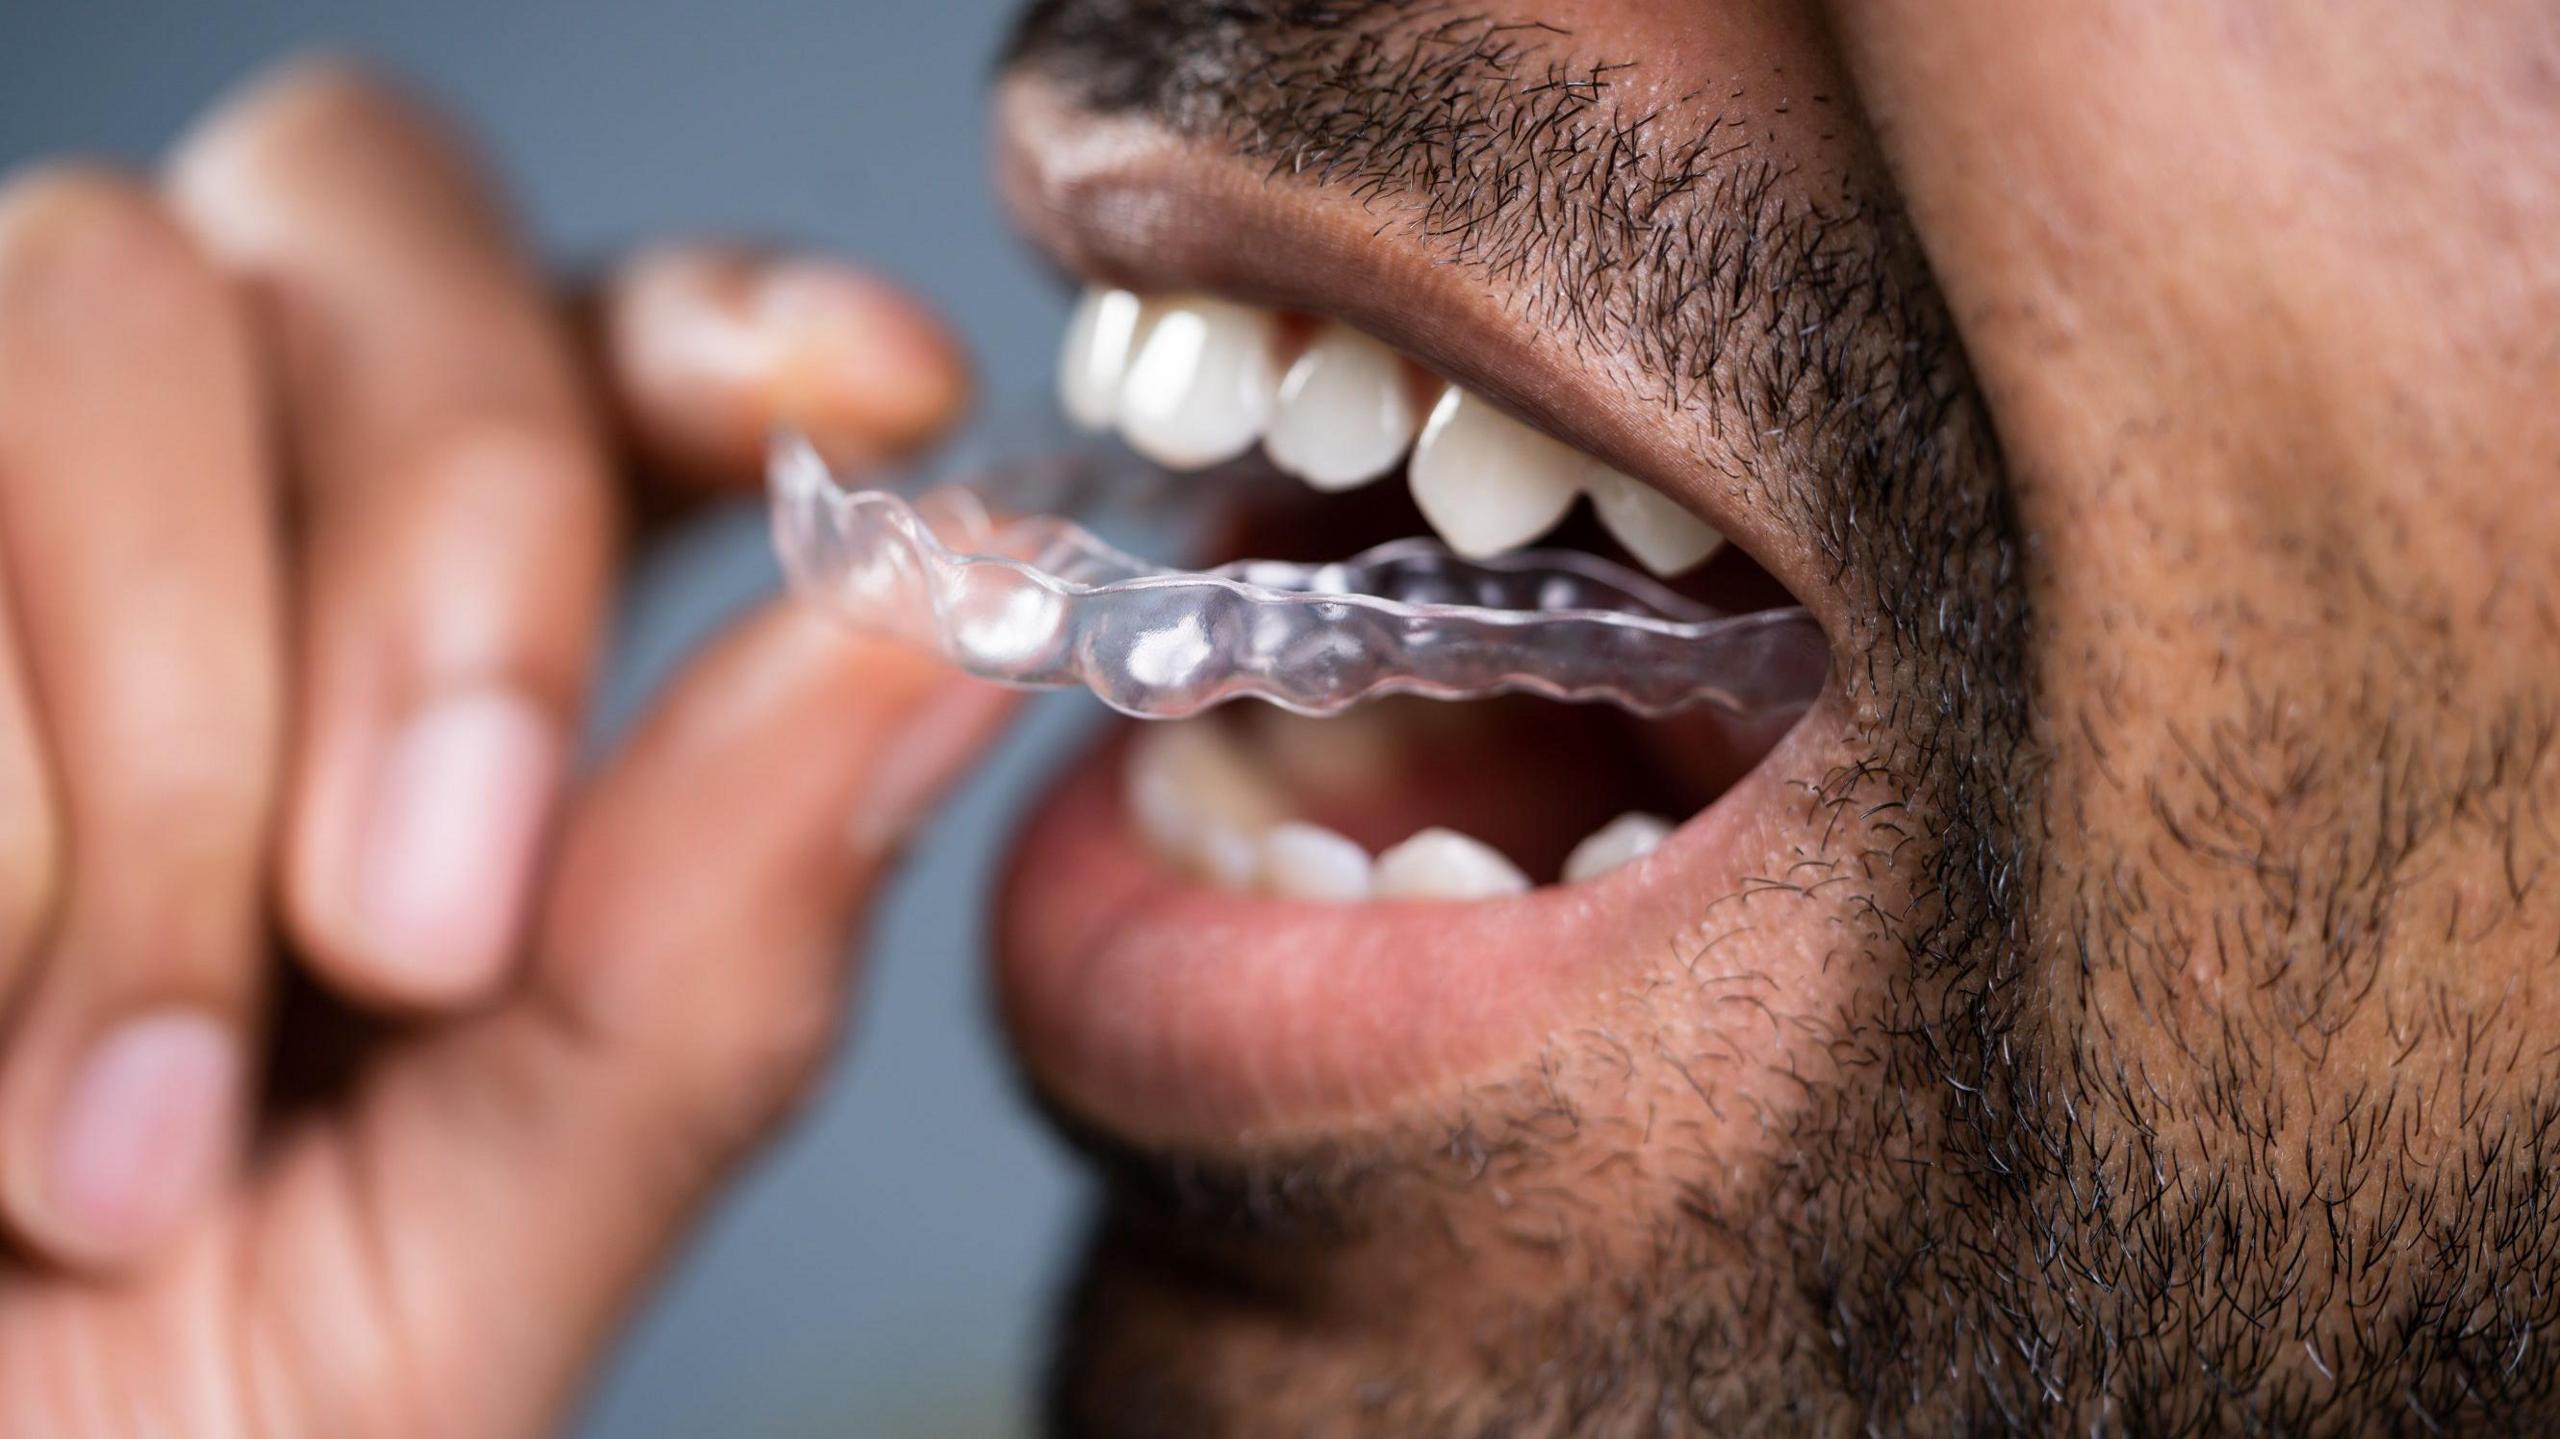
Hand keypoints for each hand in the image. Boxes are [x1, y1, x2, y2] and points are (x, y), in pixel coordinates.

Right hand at [0, 56, 1006, 1436]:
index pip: (605, 344)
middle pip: (368, 214)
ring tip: (128, 1135)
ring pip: (102, 304)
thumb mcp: (470, 1251)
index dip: (741, 315)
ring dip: (161, 744)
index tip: (886, 389)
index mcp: (423, 662)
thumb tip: (972, 611)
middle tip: (423, 930)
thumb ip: (715, 951)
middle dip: (446, 549)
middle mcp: (196, 520)